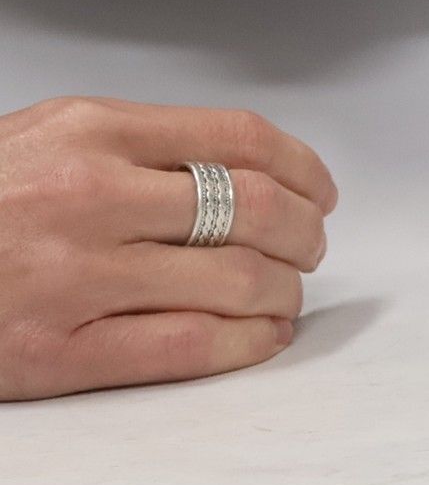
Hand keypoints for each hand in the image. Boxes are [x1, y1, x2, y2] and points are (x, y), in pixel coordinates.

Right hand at [0, 95, 336, 400]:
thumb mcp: (51, 134)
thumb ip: (141, 144)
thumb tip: (241, 166)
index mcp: (95, 131)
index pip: (239, 139)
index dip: (301, 166)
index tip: (320, 188)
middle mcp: (92, 196)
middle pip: (251, 208)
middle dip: (304, 230)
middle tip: (313, 243)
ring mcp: (75, 277)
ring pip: (232, 279)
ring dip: (283, 287)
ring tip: (289, 290)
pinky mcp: (55, 353)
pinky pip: (184, 347)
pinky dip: (244, 343)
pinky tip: (263, 335)